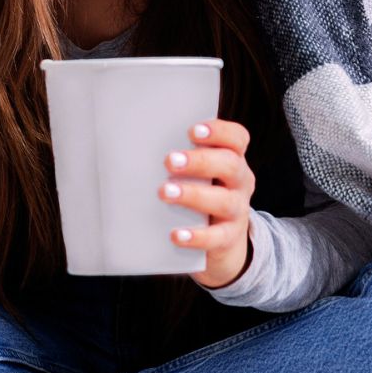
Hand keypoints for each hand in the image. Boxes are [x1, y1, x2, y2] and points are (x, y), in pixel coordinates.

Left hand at [161, 118, 255, 288]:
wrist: (221, 242)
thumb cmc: (201, 194)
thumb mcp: (198, 174)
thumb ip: (180, 160)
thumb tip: (131, 147)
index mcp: (233, 159)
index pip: (237, 138)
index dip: (219, 132)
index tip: (192, 131)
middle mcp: (240, 182)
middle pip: (230, 165)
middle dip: (200, 161)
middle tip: (170, 161)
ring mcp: (238, 211)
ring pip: (224, 201)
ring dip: (194, 195)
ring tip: (165, 192)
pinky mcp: (229, 238)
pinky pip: (216, 237)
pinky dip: (197, 236)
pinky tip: (176, 234)